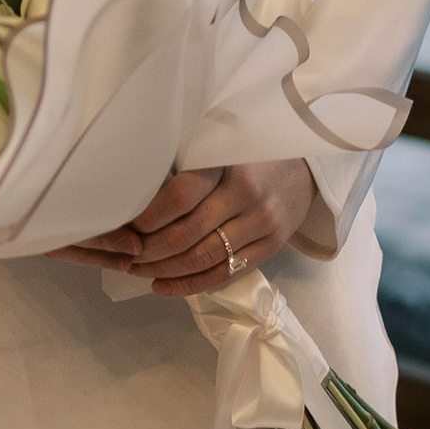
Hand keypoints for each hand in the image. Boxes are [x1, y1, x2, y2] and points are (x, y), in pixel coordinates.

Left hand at [53, 160, 317, 294]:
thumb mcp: (220, 141)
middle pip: (189, 233)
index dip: (149, 214)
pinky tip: (163, 287)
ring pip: (205, 258)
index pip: (182, 193)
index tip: (125, 221)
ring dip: (166, 270)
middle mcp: (247, 192)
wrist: (304, 169)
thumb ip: (186, 157)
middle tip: (125, 253)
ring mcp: (263, 223)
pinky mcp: (271, 247)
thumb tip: (133, 183)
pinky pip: (226, 274)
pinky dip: (190, 286)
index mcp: (228, 160)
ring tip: (138, 271)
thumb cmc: (248, 152)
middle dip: (151, 249)